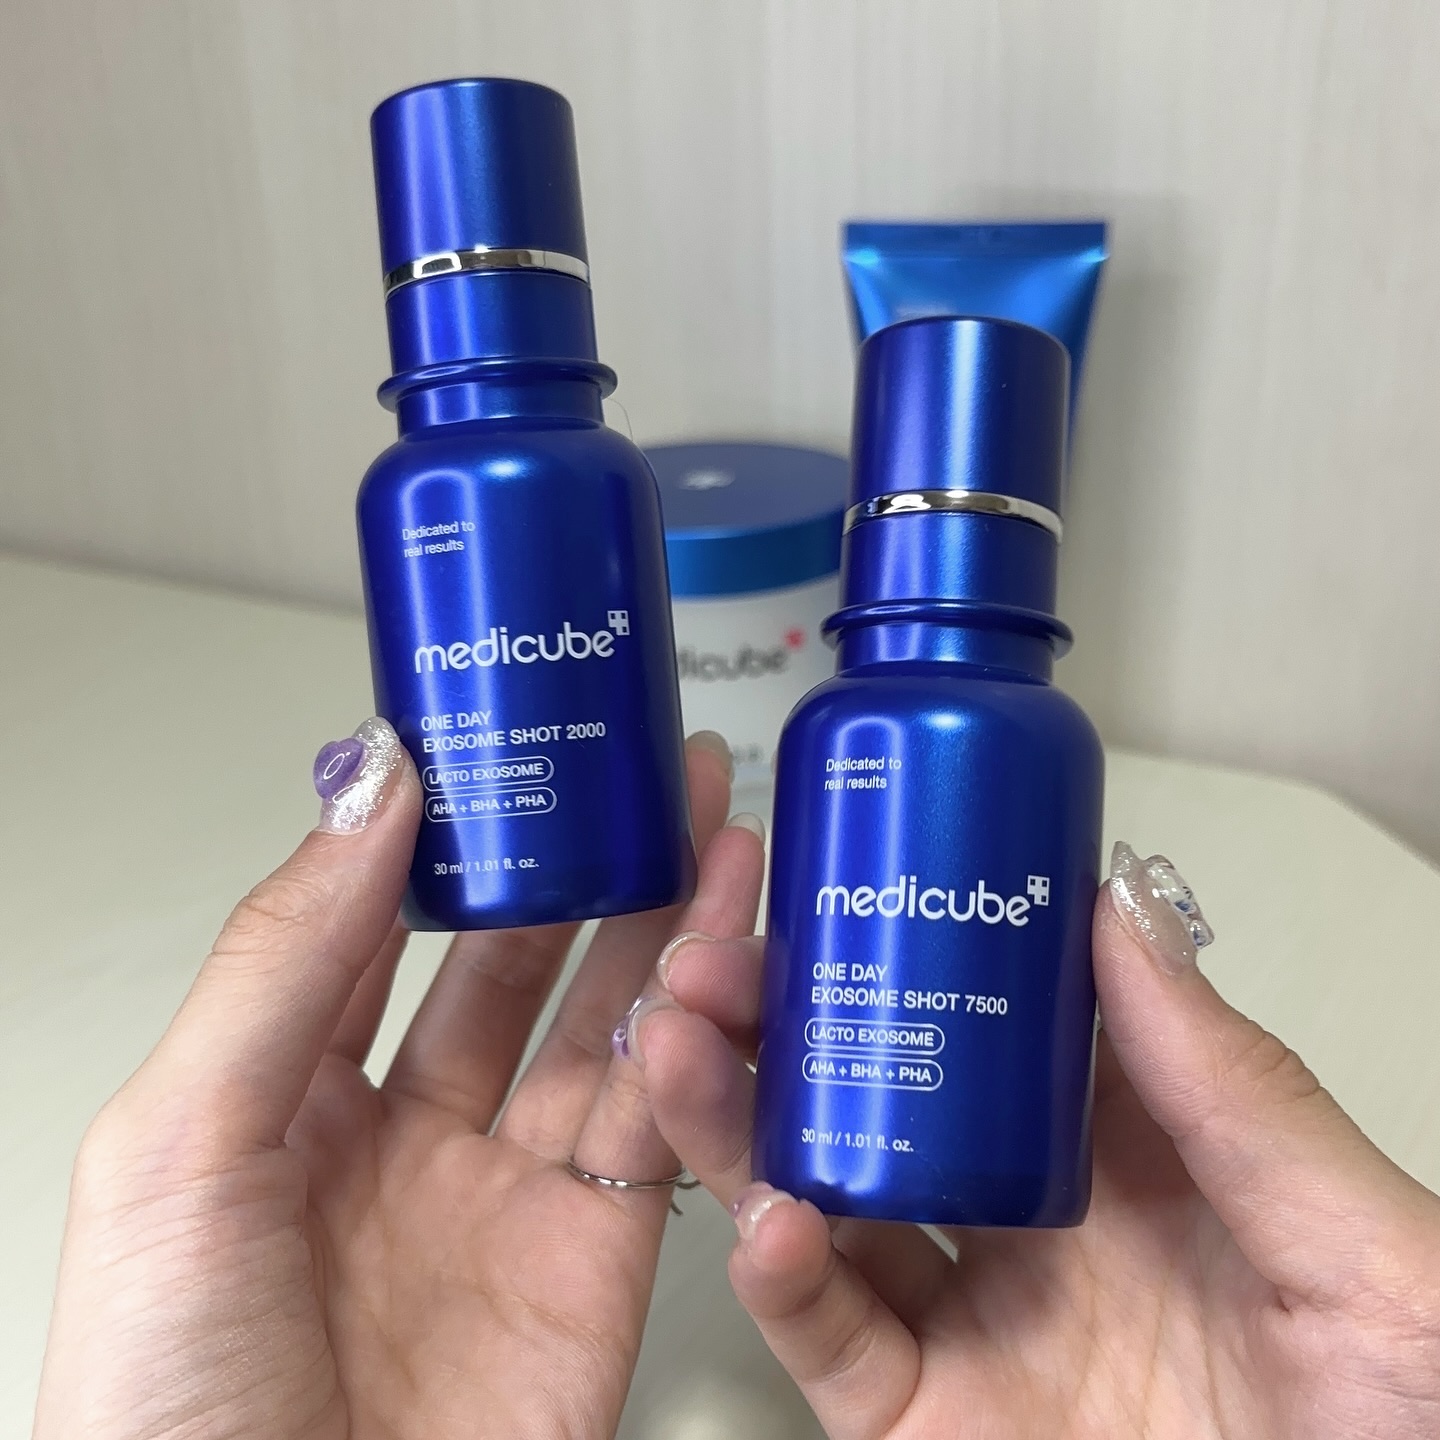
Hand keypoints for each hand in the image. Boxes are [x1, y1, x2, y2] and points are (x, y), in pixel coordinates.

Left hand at [33, 720, 764, 1439]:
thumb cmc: (168, 1416)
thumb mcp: (182, 1145)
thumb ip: (282, 956)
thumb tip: (364, 785)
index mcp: (281, 1101)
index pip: (375, 923)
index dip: (444, 829)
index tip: (503, 743)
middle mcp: (399, 1141)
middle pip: (508, 962)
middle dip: (576, 861)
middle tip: (634, 769)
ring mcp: (503, 1199)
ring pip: (600, 1028)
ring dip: (659, 924)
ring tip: (707, 823)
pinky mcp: (595, 1263)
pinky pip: (663, 1128)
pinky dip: (702, 1042)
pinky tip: (728, 957)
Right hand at [634, 840, 1439, 1437]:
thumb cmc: (1416, 1425)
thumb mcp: (1352, 1240)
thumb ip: (1234, 1084)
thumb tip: (1117, 905)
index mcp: (1134, 1154)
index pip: (990, 1021)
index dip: (903, 943)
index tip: (832, 879)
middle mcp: (1036, 1227)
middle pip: (875, 1103)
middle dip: (780, 1025)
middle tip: (708, 961)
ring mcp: (979, 1329)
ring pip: (823, 1205)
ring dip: (741, 1126)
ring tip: (680, 1049)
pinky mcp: (932, 1433)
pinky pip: (835, 1352)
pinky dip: (783, 1285)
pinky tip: (765, 1222)